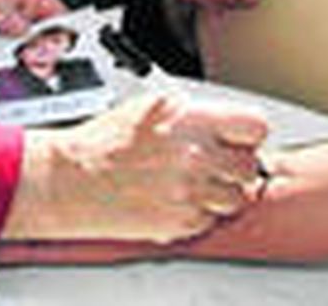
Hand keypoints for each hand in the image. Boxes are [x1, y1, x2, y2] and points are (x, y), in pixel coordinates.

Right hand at [2, 92, 269, 242]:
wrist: (71, 180)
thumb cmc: (106, 142)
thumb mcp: (154, 104)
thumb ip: (197, 112)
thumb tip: (225, 122)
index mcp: (193, 122)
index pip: (255, 127)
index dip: (247, 132)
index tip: (239, 137)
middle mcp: (196, 158)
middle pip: (249, 166)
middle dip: (234, 164)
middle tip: (214, 162)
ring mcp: (189, 194)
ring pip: (236, 198)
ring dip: (222, 192)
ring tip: (196, 182)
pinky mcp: (179, 223)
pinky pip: (210, 220)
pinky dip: (200, 212)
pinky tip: (178, 198)